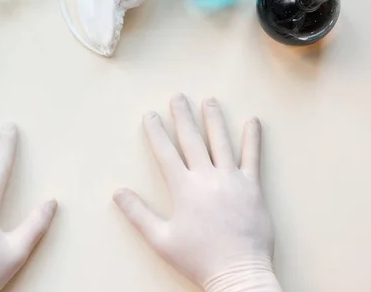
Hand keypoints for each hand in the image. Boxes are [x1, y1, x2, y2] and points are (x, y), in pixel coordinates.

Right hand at [114, 95, 281, 291]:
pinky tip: (252, 122)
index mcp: (184, 188)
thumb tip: (117, 193)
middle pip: (192, 140)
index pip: (166, 152)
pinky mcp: (253, 188)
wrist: (238, 273)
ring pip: (222, 142)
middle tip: (177, 97)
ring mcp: (232, 180)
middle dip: (183, 116)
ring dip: (214, 119)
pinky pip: (253, 158)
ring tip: (209, 101)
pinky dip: (253, 139)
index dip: (156, 132)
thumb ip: (138, 213)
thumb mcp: (160, 239)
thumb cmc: (198, 258)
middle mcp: (207, 178)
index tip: (150, 115)